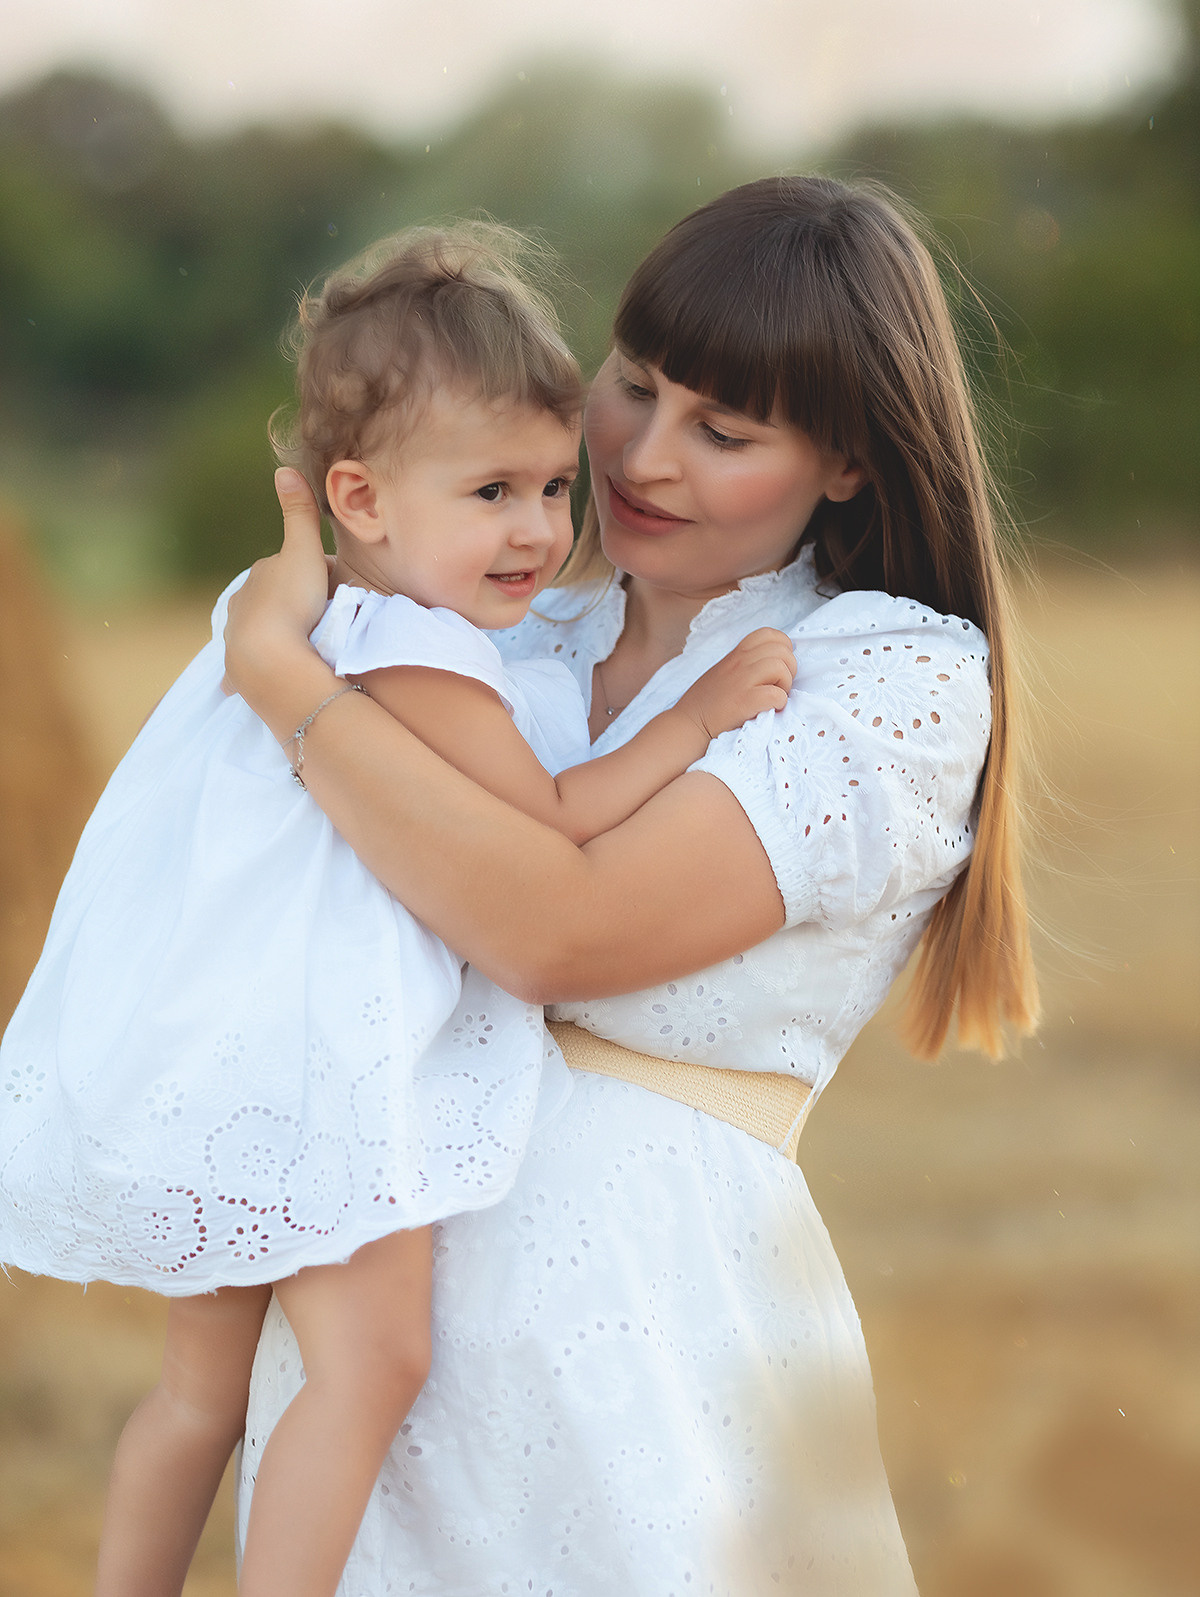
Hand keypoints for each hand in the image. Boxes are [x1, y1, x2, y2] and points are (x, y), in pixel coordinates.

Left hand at [221, 469, 333, 697]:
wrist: (268, 658)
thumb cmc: (291, 602)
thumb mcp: (304, 552)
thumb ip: (299, 514)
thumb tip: (284, 469)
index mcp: (259, 576)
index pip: (291, 569)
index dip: (316, 575)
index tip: (339, 590)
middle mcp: (242, 603)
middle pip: (273, 599)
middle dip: (293, 604)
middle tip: (323, 618)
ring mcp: (237, 637)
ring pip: (257, 630)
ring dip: (274, 634)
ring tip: (298, 644)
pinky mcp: (236, 670)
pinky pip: (241, 668)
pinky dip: (243, 670)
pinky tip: (245, 678)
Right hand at [676, 628, 796, 740]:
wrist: (689, 725)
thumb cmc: (708, 702)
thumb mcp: (725, 671)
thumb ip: (746, 662)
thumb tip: (776, 662)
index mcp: (736, 654)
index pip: (770, 634)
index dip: (783, 648)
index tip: (778, 666)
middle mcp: (739, 662)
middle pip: (782, 650)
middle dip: (789, 669)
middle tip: (778, 686)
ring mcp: (742, 681)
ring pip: (781, 668)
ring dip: (785, 685)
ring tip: (773, 697)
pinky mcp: (744, 702)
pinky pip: (776, 694)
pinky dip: (779, 703)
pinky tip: (769, 709)